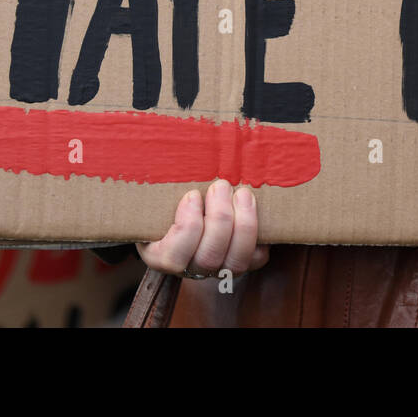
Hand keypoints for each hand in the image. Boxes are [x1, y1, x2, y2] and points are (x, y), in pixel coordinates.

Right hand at [136, 179, 268, 277]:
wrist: (190, 214)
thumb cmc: (168, 200)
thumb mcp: (156, 195)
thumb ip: (160, 185)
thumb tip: (156, 145)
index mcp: (160, 256)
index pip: (173, 257)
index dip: (188, 226)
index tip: (192, 195)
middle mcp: (189, 270)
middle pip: (209, 257)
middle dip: (220, 217)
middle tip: (221, 185)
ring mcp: (218, 271)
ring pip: (236, 261)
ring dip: (243, 223)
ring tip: (242, 192)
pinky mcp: (244, 265)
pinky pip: (257, 257)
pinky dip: (260, 233)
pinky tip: (253, 208)